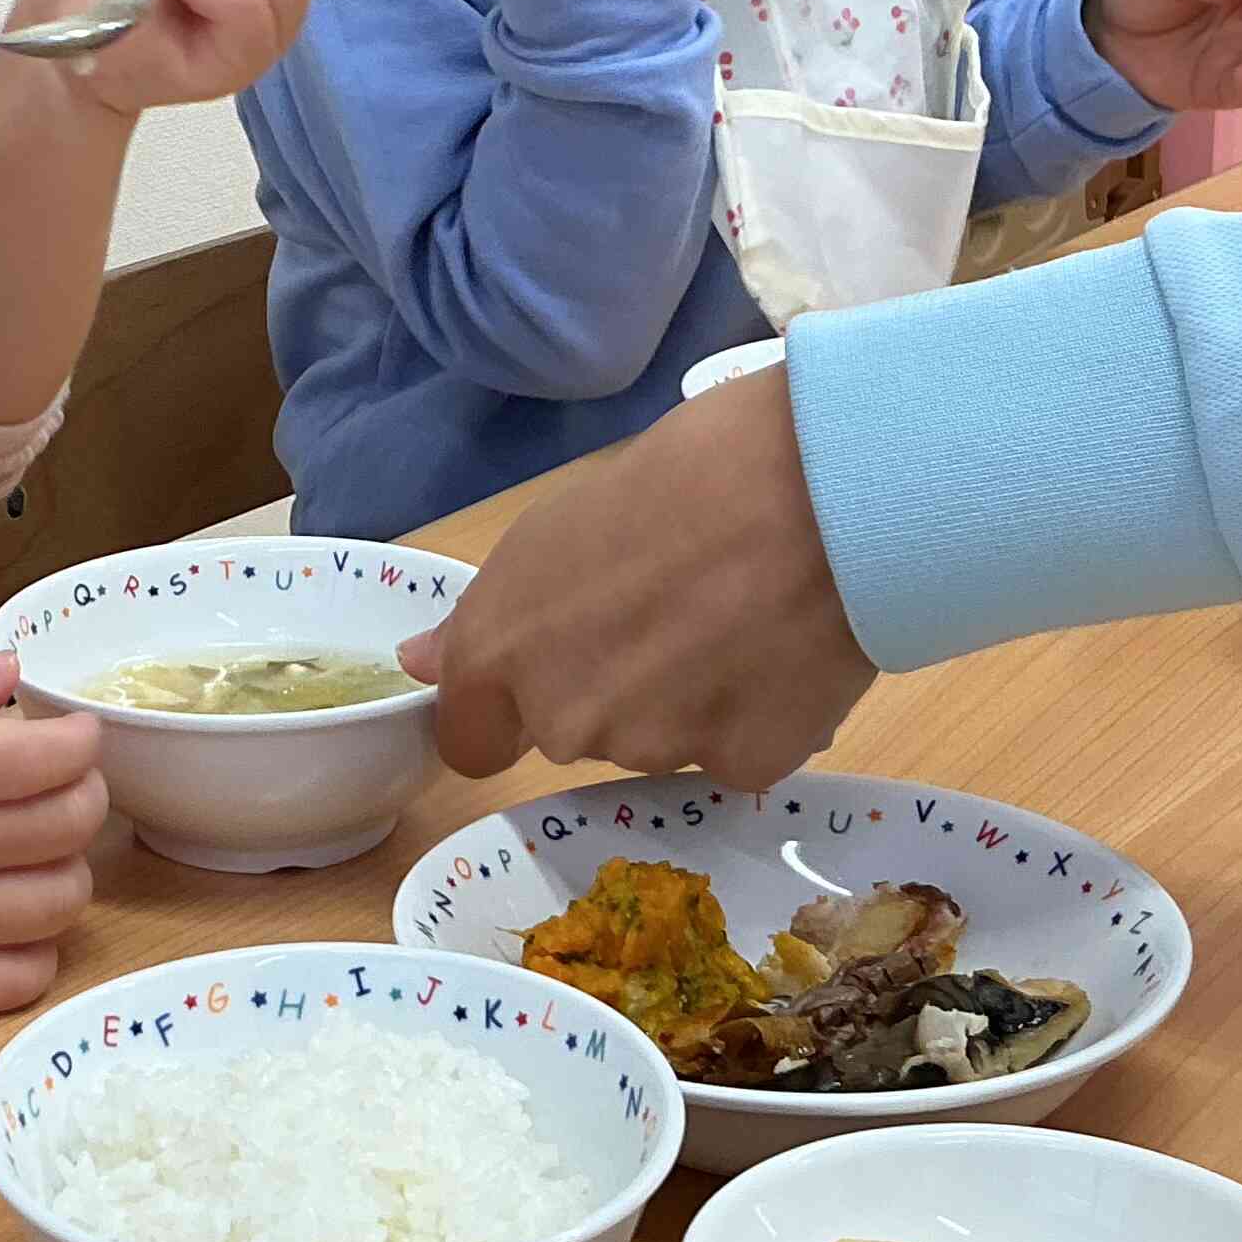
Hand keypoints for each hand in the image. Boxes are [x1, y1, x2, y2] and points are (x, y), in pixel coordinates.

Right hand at [0, 655, 102, 1013]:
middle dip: (87, 795)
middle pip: (68, 824)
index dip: (81, 741)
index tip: (75, 736)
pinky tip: (13, 919)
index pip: (45, 757)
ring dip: (68, 869)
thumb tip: (15, 670)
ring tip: (39, 854)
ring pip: (62, 900)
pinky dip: (38, 946)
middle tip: (66, 789)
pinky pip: (24, 976)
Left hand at [400, 370, 876, 790]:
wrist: (820, 488)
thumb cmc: (685, 474)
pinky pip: (735, 752)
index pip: (470, 739)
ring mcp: (656, 749)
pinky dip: (755, 716)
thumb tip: (422, 658)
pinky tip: (784, 647)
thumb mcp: (558, 522)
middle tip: (670, 609)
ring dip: (685, 699)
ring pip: (658, 740)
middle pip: (573, 732)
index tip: (552, 666)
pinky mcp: (744, 767)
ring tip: (738, 615)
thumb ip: (489, 613)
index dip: (507, 707)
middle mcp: (565, 718)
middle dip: (609, 686)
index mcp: (503, 651)